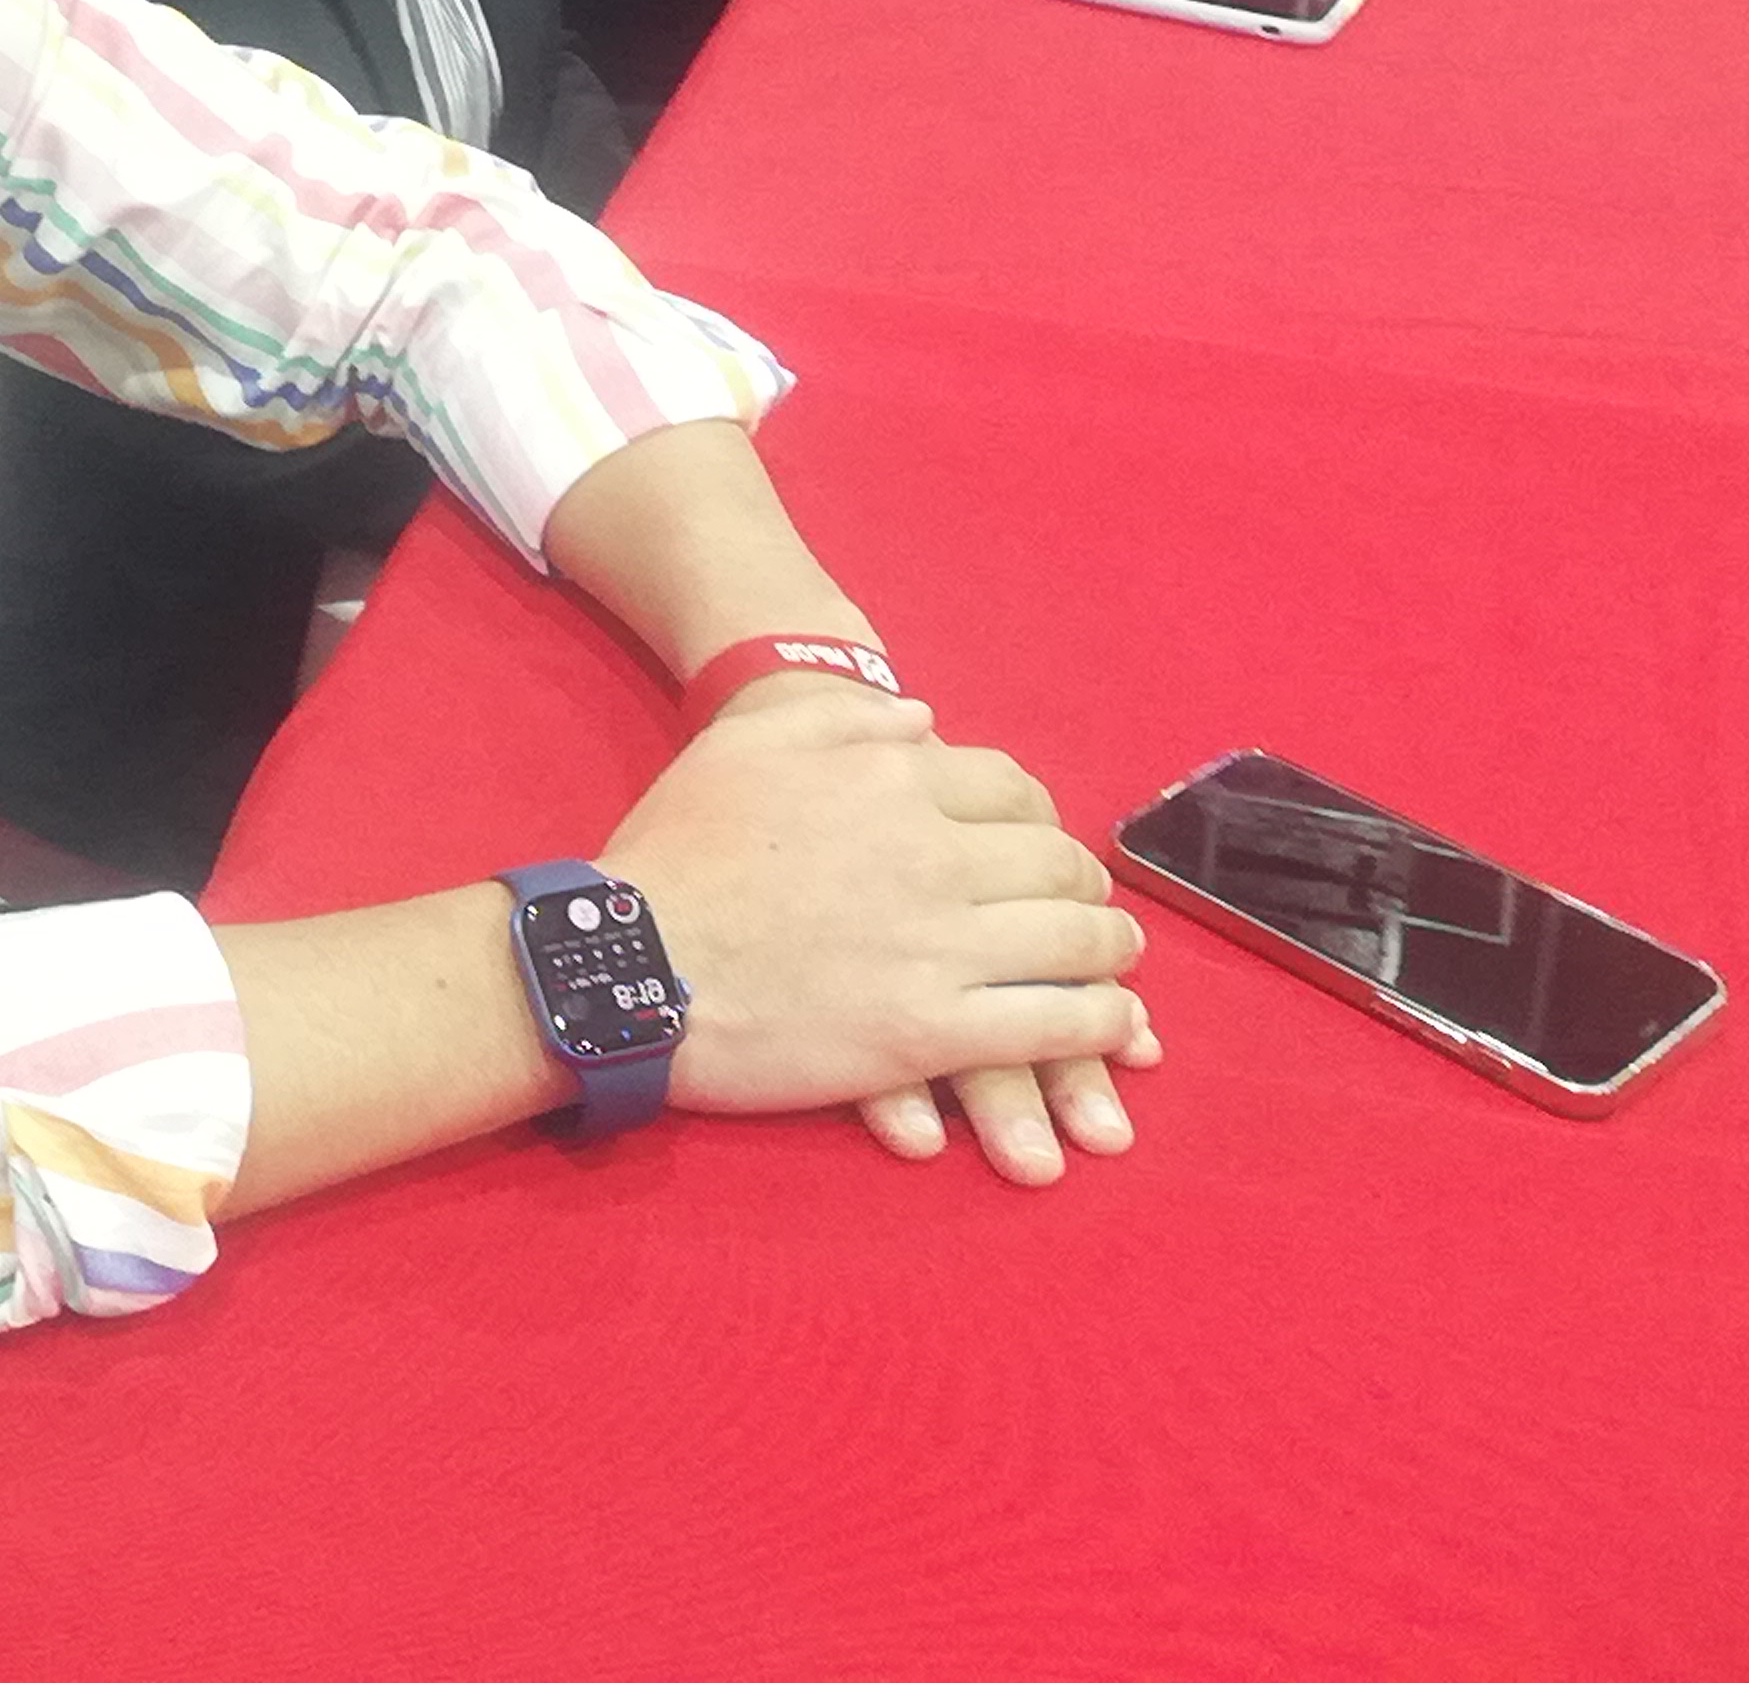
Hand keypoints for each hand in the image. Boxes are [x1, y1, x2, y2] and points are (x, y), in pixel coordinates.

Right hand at [605, 689, 1151, 1185]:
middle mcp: (933, 855)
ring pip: (1071, 944)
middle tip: (1095, 907)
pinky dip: (1097, 1023)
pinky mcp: (929, 1031)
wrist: (630, 963)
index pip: (1012, 790)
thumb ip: (847, 719)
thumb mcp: (749, 744)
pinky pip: (1049, 1023)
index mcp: (895, 780)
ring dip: (1111, 951)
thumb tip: (925, 717)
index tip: (1043, 844)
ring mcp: (938, 947)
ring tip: (1118, 962)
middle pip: (1056, 864)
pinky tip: (1113, 1025)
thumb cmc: (680, 850)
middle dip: (1087, 885)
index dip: (1040, 819)